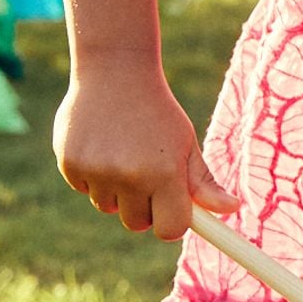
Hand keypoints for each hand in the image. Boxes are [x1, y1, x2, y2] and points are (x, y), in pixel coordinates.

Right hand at [53, 59, 235, 238]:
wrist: (115, 71)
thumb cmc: (158, 112)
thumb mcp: (185, 143)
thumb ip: (204, 183)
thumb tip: (232, 209)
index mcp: (165, 174)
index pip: (169, 230)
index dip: (170, 223)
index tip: (169, 209)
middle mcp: (130, 176)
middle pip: (136, 223)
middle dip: (142, 206)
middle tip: (144, 172)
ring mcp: (97, 171)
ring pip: (107, 207)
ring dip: (115, 191)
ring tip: (121, 153)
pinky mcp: (70, 164)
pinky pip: (84, 189)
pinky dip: (91, 176)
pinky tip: (99, 145)